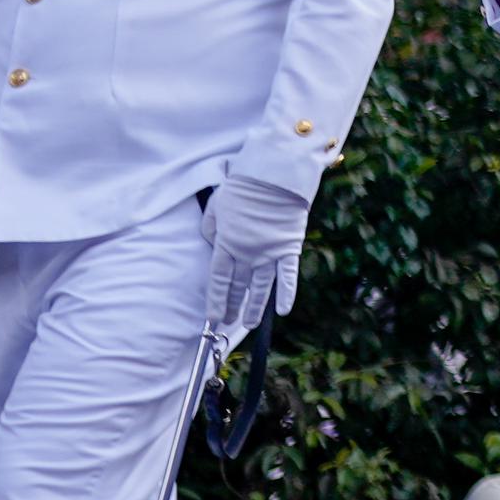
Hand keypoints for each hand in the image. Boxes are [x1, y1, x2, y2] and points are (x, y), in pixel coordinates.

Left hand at [203, 173, 310, 329]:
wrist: (274, 176)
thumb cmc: (242, 188)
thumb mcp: (216, 206)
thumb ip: (211, 228)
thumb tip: (213, 243)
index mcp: (226, 244)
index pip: (219, 280)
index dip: (216, 300)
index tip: (213, 318)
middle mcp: (247, 253)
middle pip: (238, 286)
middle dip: (232, 306)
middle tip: (227, 323)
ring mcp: (269, 253)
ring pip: (260, 287)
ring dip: (254, 307)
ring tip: (249, 323)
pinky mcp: (289, 248)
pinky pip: (288, 275)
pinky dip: (287, 293)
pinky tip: (284, 310)